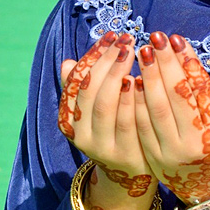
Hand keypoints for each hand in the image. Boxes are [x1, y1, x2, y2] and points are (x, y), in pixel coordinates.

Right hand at [58, 30, 154, 200]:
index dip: (93, 56)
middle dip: (107, 62)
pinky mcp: (125, 155)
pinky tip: (141, 80)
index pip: (76, 81)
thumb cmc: (115, 130)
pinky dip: (133, 99)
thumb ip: (83, 87)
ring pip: (106, 106)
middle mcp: (81, 135)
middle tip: (125, 40)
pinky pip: (128, 122)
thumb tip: (68, 62)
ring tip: (133, 53)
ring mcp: (102, 147)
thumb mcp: (95, 111)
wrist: (131, 173)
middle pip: (90, 91)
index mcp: (69, 120)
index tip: (111, 36)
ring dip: (119, 76)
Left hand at [134, 32, 209, 204]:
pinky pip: (140, 123)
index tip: (178, 39)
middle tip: (156, 38)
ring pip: (155, 108)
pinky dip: (135, 100)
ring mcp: (169, 151)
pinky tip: (131, 78)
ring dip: (147, 77)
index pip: (201, 90)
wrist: (206, 187)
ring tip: (141, 52)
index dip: (189, 63)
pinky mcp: (151, 156)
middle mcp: (193, 143)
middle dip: (165, 63)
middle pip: (176, 95)